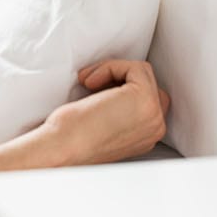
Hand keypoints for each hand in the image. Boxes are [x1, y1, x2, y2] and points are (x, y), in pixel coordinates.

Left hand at [38, 59, 170, 166]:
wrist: (60, 148)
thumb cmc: (69, 138)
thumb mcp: (104, 125)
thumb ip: (121, 112)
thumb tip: (115, 89)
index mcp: (146, 135)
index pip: (147, 99)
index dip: (119, 88)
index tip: (94, 90)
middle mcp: (155, 127)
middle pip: (148, 85)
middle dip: (117, 78)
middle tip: (89, 84)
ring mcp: (153, 114)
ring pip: (142, 74)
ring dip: (111, 71)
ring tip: (87, 82)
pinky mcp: (144, 98)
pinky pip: (135, 68)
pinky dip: (109, 67)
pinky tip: (89, 82)